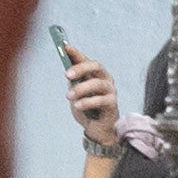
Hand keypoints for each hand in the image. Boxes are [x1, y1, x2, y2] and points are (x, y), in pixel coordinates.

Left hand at [58, 37, 127, 177]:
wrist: (96, 130)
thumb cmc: (86, 108)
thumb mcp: (75, 93)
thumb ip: (73, 81)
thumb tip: (66, 67)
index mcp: (95, 74)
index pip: (86, 59)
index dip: (76, 53)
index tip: (65, 47)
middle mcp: (105, 79)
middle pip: (96, 66)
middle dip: (81, 68)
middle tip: (67, 75)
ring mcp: (110, 91)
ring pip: (97, 83)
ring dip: (81, 89)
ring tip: (69, 97)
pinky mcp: (113, 104)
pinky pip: (101, 100)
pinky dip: (88, 102)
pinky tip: (78, 105)